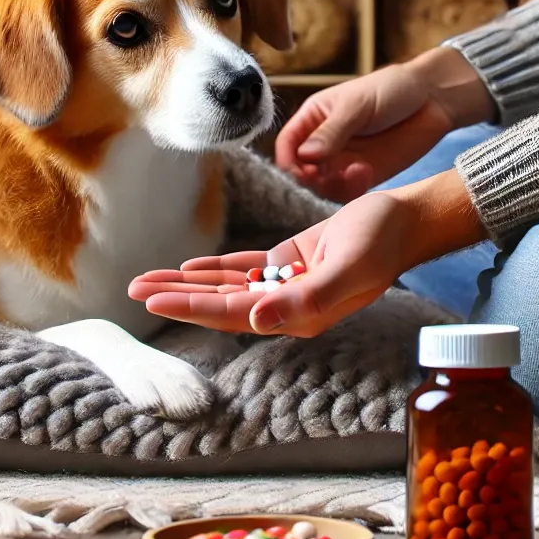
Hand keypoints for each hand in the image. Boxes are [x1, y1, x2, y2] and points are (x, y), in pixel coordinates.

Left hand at [128, 169, 485, 337]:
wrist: (404, 220)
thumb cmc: (382, 242)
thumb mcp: (349, 267)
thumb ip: (308, 298)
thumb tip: (259, 318)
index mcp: (299, 313)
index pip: (233, 313)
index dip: (191, 306)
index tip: (152, 301)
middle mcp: (288, 305)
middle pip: (221, 304)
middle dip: (177, 297)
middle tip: (133, 290)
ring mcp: (288, 284)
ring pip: (228, 287)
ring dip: (188, 283)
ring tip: (149, 279)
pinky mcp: (291, 262)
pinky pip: (246, 269)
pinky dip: (217, 268)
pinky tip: (191, 266)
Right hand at [275, 47, 494, 201]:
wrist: (433, 99)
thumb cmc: (392, 89)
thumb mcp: (358, 105)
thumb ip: (332, 131)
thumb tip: (304, 156)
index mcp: (314, 119)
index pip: (287, 145)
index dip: (288, 162)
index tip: (299, 172)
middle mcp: (323, 144)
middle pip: (301, 172)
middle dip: (309, 181)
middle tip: (325, 180)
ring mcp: (343, 162)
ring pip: (322, 187)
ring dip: (331, 188)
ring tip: (355, 173)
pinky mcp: (364, 176)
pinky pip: (347, 193)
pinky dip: (351, 190)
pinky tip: (365, 175)